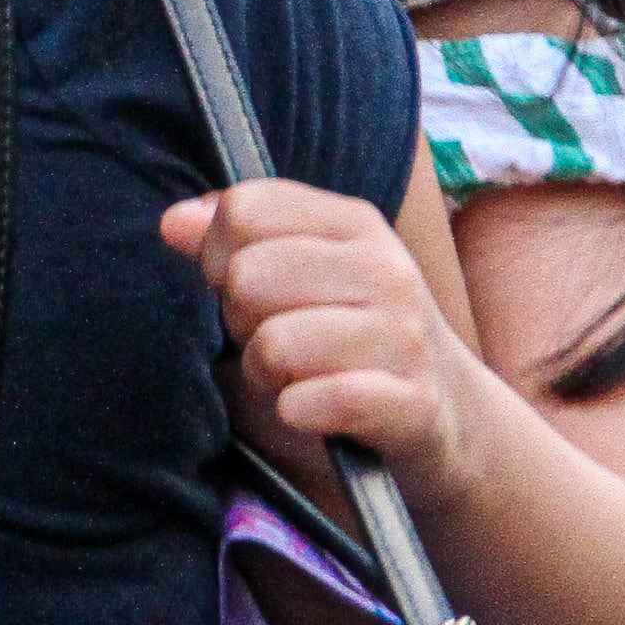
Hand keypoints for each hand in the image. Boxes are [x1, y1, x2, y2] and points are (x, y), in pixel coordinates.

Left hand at [161, 181, 487, 514]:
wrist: (451, 414)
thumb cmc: (353, 337)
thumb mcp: (305, 274)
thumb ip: (237, 241)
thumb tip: (174, 222)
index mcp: (354, 224)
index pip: (246, 209)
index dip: (216, 254)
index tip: (238, 288)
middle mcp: (386, 269)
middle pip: (248, 276)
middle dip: (240, 321)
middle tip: (272, 340)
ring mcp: (403, 336)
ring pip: (274, 344)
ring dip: (265, 374)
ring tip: (294, 377)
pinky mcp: (409, 403)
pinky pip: (311, 401)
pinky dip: (295, 412)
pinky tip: (312, 411)